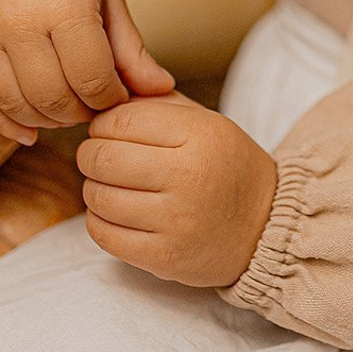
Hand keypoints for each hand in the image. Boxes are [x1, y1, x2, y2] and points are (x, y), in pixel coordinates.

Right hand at [0, 0, 173, 145]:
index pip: (92, 78)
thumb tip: (162, 90)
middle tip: (94, 105)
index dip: (111, 98)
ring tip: (66, 112)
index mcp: (65, 5)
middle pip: (52, 97)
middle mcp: (19, 22)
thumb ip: (130, 47)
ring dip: (44, 120)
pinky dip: (2, 121)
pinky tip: (28, 131)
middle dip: (80, 112)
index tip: (119, 95)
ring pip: (13, 103)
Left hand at [77, 93, 277, 287]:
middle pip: (104, 158)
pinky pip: (104, 235)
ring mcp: (175, 221)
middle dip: (89, 153)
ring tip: (106, 182)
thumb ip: (159, 104)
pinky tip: (112, 210)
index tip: (104, 128)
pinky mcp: (163, 257)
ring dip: (92, 187)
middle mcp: (188, 176)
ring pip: (99, 197)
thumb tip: (108, 95)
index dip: (102, 122)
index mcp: (200, 134)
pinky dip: (97, 219)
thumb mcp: (207, 121)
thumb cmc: (226, 165)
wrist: (264, 225)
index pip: (123, 120)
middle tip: (95, 154)